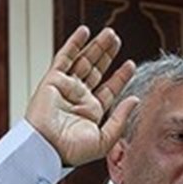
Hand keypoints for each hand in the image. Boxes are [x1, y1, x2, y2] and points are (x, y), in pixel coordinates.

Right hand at [25, 25, 138, 166]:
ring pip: (84, 61)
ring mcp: (66, 88)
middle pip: (96, 70)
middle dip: (107, 55)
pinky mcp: (53, 80)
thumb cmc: (72, 151)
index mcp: (92, 113)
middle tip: (117, 40)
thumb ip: (121, 119)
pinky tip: (85, 32)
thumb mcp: (105, 139)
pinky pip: (65, 57)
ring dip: (96, 46)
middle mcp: (79, 99)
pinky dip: (74, 44)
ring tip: (110, 34)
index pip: (109, 90)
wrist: (47, 149)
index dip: (120, 77)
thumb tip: (135, 99)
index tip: (131, 65)